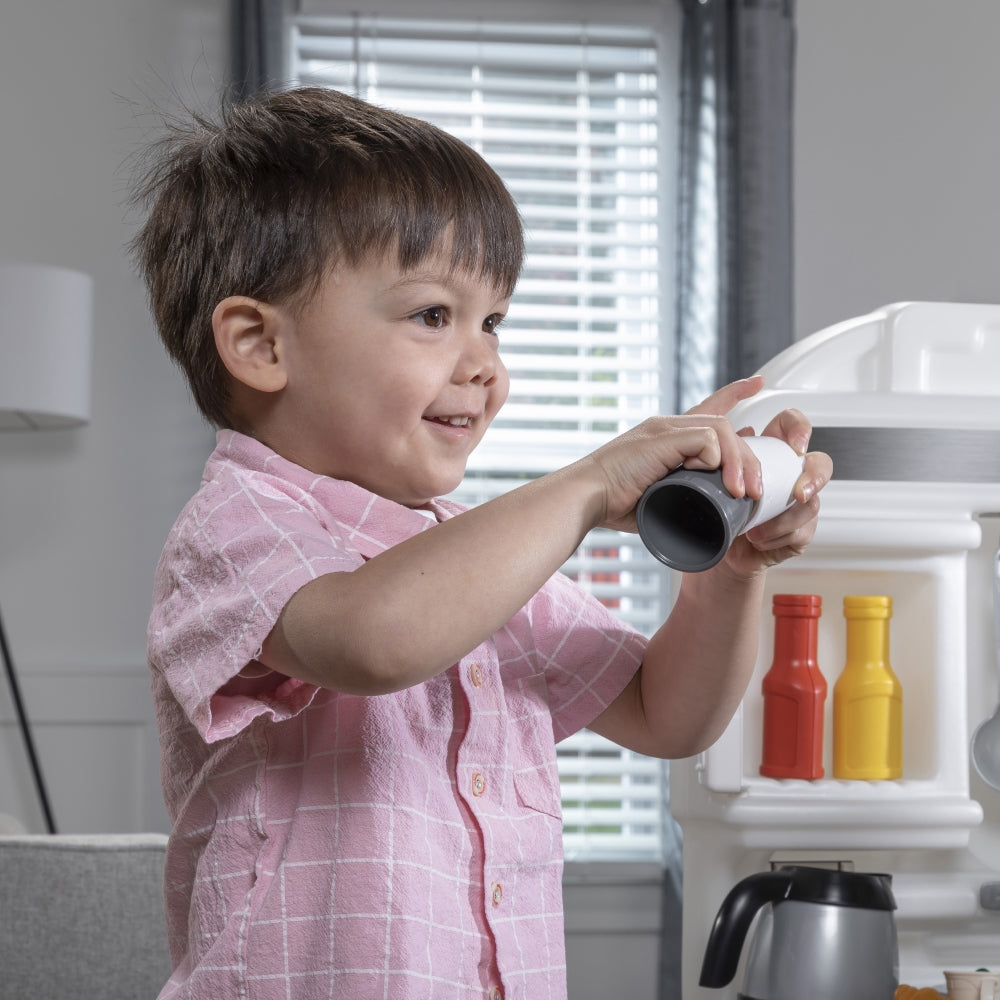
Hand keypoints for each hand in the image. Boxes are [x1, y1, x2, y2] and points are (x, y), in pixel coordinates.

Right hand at [585, 377, 768, 531]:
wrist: (586, 498)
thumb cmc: (614, 503)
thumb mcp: (657, 495)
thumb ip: (679, 491)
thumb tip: (708, 506)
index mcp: (666, 437)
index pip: (708, 407)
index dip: (733, 393)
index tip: (758, 382)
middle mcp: (667, 426)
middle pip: (724, 427)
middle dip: (748, 459)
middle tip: (755, 491)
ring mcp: (664, 430)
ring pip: (721, 430)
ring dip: (738, 463)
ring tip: (741, 493)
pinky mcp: (662, 437)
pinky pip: (706, 440)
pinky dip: (714, 461)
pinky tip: (708, 479)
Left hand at [704, 400, 831, 578]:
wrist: (710, 547)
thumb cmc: (711, 507)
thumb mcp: (709, 473)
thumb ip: (724, 447)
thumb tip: (746, 431)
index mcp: (770, 453)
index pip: (792, 426)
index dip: (799, 428)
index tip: (794, 446)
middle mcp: (789, 478)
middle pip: (821, 464)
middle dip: (815, 476)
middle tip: (799, 493)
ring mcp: (797, 506)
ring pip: (812, 505)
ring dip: (783, 520)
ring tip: (753, 530)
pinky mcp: (797, 534)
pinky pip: (801, 533)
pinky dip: (777, 537)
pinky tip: (758, 540)